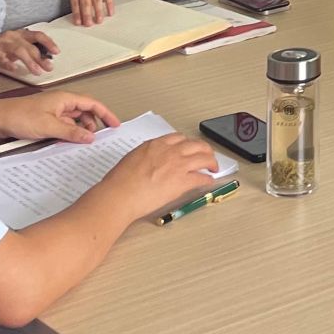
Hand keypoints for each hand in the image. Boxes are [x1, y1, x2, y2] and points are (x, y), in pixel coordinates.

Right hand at [0, 28, 58, 76]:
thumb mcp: (14, 48)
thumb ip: (28, 51)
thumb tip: (45, 59)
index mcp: (18, 34)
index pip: (37, 35)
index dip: (48, 42)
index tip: (56, 52)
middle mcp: (11, 36)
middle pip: (30, 46)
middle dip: (41, 58)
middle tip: (49, 68)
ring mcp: (0, 44)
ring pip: (19, 51)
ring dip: (30, 62)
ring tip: (37, 72)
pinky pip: (1, 58)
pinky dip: (9, 64)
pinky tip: (14, 69)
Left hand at [0, 91, 119, 143]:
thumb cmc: (20, 116)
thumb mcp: (49, 126)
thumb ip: (72, 132)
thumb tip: (91, 136)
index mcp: (65, 98)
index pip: (92, 103)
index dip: (106, 113)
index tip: (115, 124)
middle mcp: (61, 102)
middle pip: (85, 111)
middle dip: (93, 123)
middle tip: (100, 137)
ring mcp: (53, 110)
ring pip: (74, 119)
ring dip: (80, 130)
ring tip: (83, 142)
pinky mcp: (45, 118)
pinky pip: (63, 125)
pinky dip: (68, 133)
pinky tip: (67, 142)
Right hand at [95, 134, 222, 221]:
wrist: (120, 195)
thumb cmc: (120, 181)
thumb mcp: (132, 158)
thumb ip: (147, 155)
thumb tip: (151, 160)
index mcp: (156, 144)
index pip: (179, 138)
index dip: (188, 143)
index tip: (190, 147)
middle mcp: (170, 151)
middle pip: (196, 145)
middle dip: (205, 149)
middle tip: (207, 155)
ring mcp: (178, 165)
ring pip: (204, 158)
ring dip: (211, 162)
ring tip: (213, 167)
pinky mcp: (182, 181)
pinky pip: (201, 178)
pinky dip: (207, 180)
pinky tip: (208, 181)